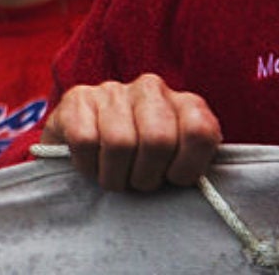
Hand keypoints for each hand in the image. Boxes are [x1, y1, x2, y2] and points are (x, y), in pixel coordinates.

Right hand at [42, 73, 221, 190]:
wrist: (87, 141)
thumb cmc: (142, 161)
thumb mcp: (178, 162)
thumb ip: (194, 166)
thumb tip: (202, 189)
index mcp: (186, 104)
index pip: (198, 131)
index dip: (187, 166)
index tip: (173, 180)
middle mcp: (151, 89)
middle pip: (157, 139)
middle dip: (146, 175)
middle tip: (139, 183)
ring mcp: (112, 89)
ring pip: (119, 142)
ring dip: (116, 175)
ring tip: (115, 178)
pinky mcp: (77, 97)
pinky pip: (85, 140)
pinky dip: (88, 165)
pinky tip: (92, 165)